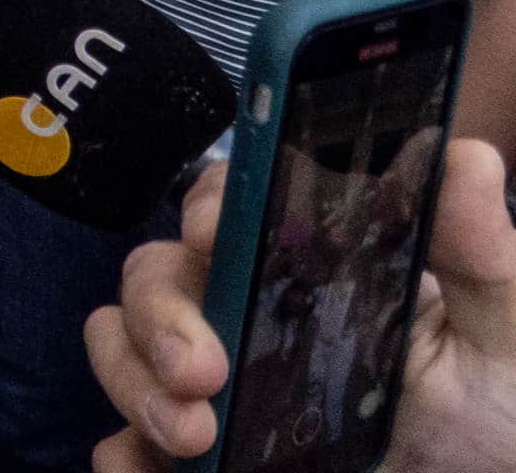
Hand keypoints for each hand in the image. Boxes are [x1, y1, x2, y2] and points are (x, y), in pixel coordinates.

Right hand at [89, 142, 515, 472]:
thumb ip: (480, 259)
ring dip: (132, 382)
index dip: (207, 205)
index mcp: (308, 268)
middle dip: (159, 316)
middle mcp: (242, 311)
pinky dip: (120, 453)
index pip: (231, 201)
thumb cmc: (493, 426)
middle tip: (201, 372)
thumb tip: (465, 155)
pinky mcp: (187, 456)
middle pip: (155, 271)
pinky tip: (146, 467)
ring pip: (119, 344)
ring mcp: (208, 384)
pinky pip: (119, 443)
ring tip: (191, 438)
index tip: (212, 233)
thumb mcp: (500, 343)